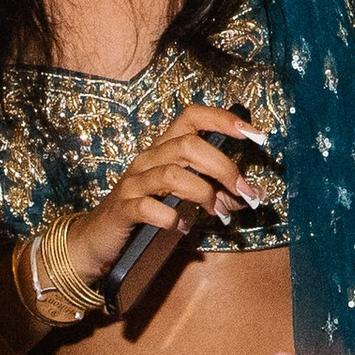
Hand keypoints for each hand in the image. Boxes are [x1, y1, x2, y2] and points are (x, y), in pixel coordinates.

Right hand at [70, 101, 276, 270]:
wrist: (99, 238)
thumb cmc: (147, 210)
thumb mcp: (184, 197)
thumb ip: (215, 192)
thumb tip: (250, 194)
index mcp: (163, 148)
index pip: (191, 117)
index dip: (223, 119)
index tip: (255, 134)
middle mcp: (148, 158)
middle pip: (188, 145)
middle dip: (223, 167)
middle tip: (244, 191)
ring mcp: (133, 182)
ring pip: (172, 174)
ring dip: (203, 193)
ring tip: (218, 212)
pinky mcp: (123, 208)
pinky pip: (149, 207)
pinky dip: (172, 218)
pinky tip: (182, 228)